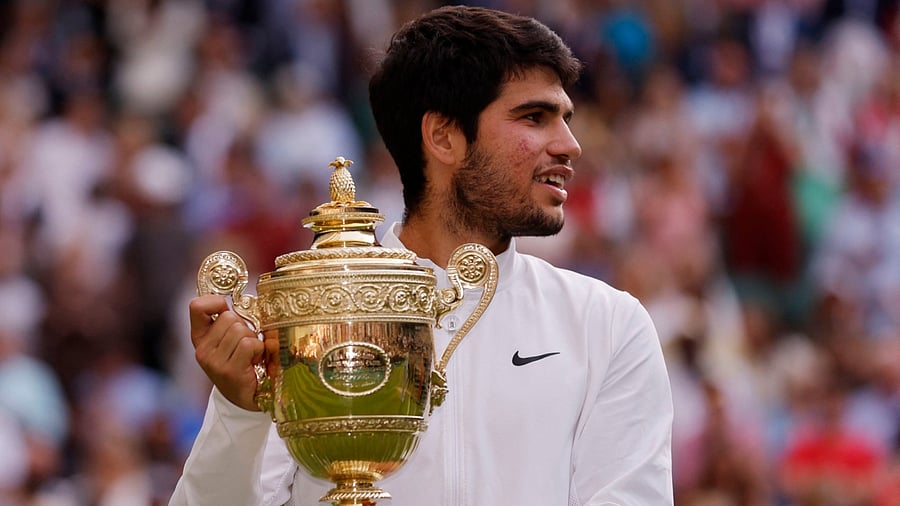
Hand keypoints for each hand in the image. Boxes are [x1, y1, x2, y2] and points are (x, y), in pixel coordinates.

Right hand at [189, 294, 263, 410]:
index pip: (196, 306)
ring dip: (253, 340)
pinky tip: (255, 362)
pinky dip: (258, 350)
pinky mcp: (228, 370)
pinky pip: (248, 344)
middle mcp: (202, 350)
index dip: (216, 301)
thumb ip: (230, 321)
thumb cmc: (243, 363)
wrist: (247, 398)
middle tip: (246, 345)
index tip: (227, 309)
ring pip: (240, 330)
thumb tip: (241, 299)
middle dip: (245, 327)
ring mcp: (213, 361)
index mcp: (200, 338)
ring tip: (251, 355)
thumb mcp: (231, 340)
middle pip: (229, 317)